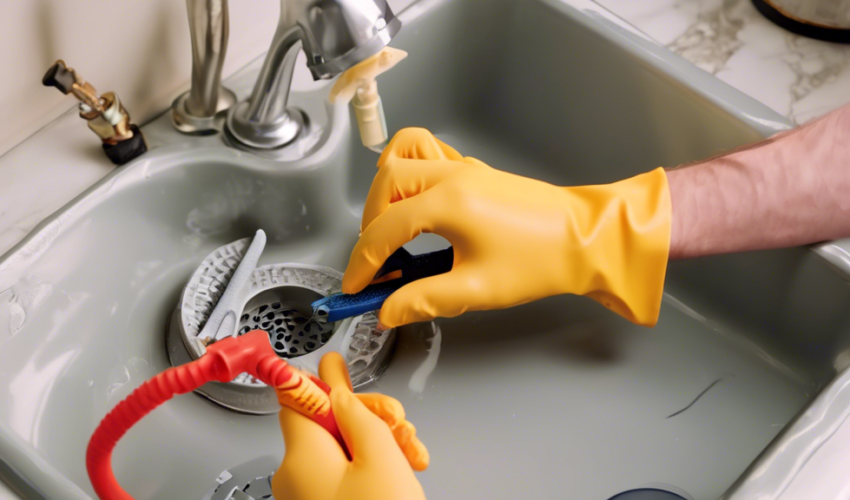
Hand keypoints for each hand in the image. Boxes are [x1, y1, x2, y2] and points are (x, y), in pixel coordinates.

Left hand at [272, 352, 427, 499]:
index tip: (341, 367)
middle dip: (368, 418)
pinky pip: (345, 470)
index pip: (298, 397)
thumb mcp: (380, 455)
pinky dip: (372, 466)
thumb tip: (332, 378)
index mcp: (302, 456)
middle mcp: (296, 473)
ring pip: (343, 446)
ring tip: (409, 458)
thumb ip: (356, 410)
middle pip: (328, 421)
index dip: (325, 383)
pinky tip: (401, 470)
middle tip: (398, 426)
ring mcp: (308, 491)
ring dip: (379, 444)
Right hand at [342, 128, 671, 327]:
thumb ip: (423, 299)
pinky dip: (408, 171)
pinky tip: (413, 205)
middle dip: (369, 225)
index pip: (385, 229)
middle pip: (385, 185)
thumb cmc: (542, 259)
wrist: (585, 238)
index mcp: (449, 203)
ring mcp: (463, 168)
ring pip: (402, 158)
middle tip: (373, 264)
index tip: (355, 286)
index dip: (362, 263)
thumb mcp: (476, 289)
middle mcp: (452, 176)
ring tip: (386, 227)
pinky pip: (427, 153)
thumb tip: (388, 310)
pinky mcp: (473, 171)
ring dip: (384, 191)